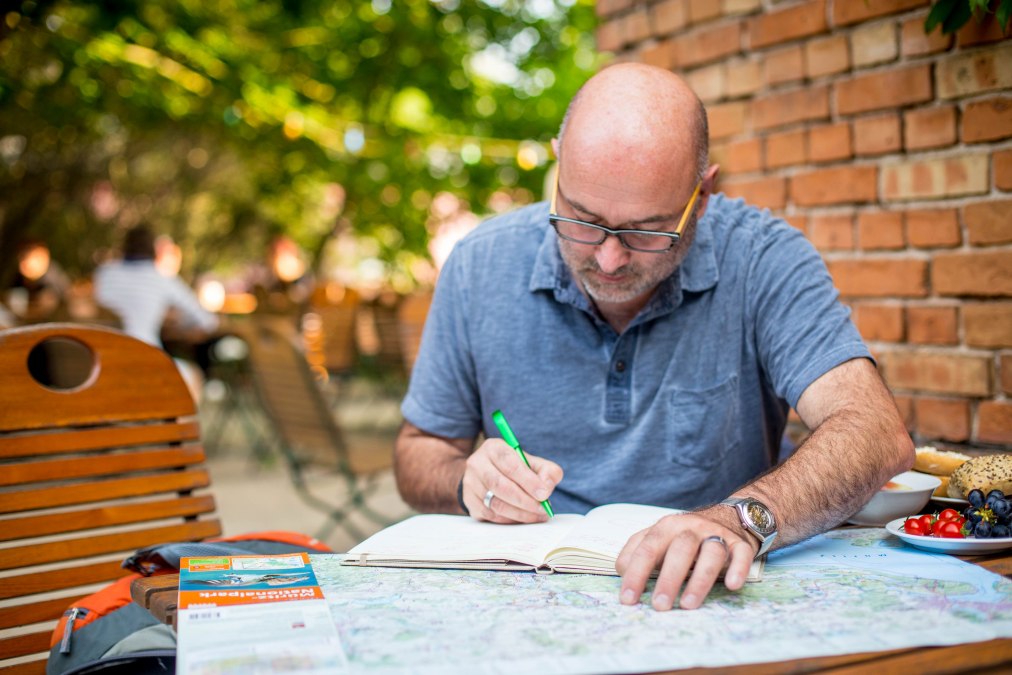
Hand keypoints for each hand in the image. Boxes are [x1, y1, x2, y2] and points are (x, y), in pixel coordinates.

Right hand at [460, 438, 561, 523]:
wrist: (486, 473)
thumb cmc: (513, 467)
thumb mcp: (531, 462)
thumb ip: (546, 471)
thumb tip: (547, 487)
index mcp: (494, 448)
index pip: (511, 465)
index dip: (529, 481)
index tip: (544, 494)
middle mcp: (478, 464)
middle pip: (501, 486)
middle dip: (526, 501)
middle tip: (543, 509)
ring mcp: (470, 483)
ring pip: (496, 504)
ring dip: (520, 513)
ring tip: (537, 515)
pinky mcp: (469, 501)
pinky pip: (491, 516)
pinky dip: (510, 520)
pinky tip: (523, 518)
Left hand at [614, 508, 757, 610]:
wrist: (728, 517)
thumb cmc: (684, 537)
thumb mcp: (658, 539)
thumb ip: (637, 551)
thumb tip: (622, 572)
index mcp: (666, 527)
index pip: (647, 549)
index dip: (636, 574)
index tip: (628, 599)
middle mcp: (691, 527)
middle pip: (679, 550)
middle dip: (668, 579)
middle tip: (659, 606)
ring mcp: (717, 534)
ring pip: (710, 552)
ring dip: (699, 579)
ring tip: (688, 604)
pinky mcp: (740, 544)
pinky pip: (741, 554)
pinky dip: (738, 569)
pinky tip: (731, 585)